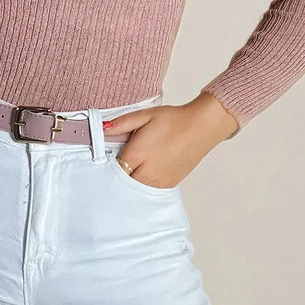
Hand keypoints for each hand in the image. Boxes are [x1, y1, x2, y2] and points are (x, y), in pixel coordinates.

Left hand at [104, 92, 238, 188]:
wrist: (201, 128)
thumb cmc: (174, 120)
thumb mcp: (146, 115)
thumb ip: (122, 123)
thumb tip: (103, 128)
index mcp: (138, 153)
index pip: (115, 168)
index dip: (109, 164)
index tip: (109, 158)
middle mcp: (148, 171)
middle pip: (123, 182)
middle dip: (120, 174)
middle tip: (122, 162)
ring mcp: (159, 180)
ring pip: (136, 188)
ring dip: (132, 180)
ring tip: (135, 166)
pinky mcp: (169, 184)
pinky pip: (149, 189)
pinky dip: (144, 183)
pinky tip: (146, 171)